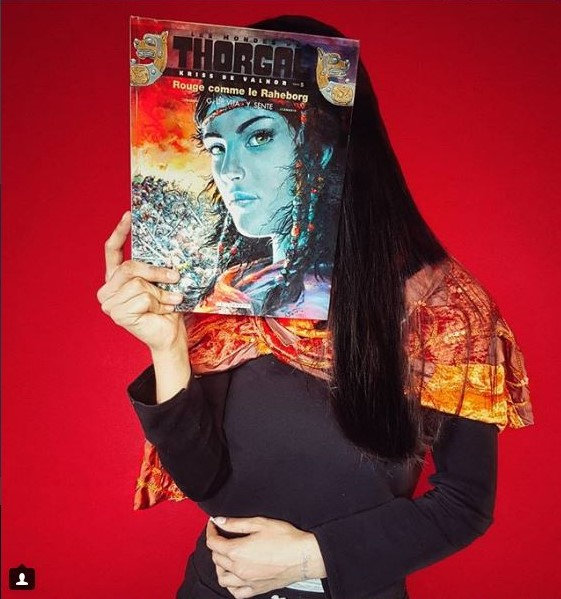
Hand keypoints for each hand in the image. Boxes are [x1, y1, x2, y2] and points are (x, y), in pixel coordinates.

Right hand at [96, 211, 185, 352]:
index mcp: (116, 279)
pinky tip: (162, 311)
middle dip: (156, 271)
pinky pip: (143, 298)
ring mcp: (110, 303)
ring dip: (160, 293)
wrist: (170, 335)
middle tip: (174, 276)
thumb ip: (154, 267)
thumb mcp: (160, 283)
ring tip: (168, 302)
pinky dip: (159, 304)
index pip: (112, 251)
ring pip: (139, 284)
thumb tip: (165, 248)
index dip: (119, 232)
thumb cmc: (166, 308)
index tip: (129, 215)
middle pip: (130, 267)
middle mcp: (108, 290)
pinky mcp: (118, 314)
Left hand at [206, 516, 325, 598]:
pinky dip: (231, 585)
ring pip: (222, 578)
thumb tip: (220, 521)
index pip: (213, 543)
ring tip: (226, 556)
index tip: (213, 525)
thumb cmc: (285, 538)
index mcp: (237, 551)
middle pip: (216, 559)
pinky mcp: (256, 589)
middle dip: (216, 545)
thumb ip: (236, 523)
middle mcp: (239, 569)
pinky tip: (235, 577)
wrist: (303, 556)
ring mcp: (247, 581)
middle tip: (222, 536)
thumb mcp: (259, 523)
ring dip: (220, 566)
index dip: (211, 531)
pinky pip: (236, 593)